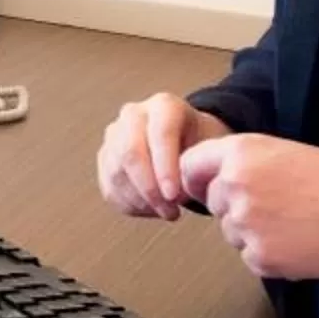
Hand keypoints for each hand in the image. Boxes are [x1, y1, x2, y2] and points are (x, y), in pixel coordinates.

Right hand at [97, 94, 228, 219]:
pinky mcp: (105, 156)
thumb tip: (181, 192)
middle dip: (150, 189)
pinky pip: (110, 186)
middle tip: (171, 211)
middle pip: (130, 152)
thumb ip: (201, 164)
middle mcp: (133, 114)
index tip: (175, 197)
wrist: (187, 143)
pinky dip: (130, 205)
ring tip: (166, 212)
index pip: (160, 133)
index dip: (166, 168)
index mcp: (164, 105)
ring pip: (116, 172)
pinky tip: (152, 209)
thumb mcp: (212, 147)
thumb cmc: (202, 145)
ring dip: (141, 200)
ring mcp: (115, 134)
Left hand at [177, 134, 318, 280]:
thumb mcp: (284, 152)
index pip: (190, 165)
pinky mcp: (260, 258)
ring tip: (296, 222)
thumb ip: (243, 164)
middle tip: (278, 206)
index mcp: (240, 152)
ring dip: (253, 233)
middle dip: (234, 208)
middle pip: (213, 203)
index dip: (197, 178)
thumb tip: (213, 184)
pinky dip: (271, 255)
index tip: (204, 187)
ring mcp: (245, 225)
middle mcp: (234, 186)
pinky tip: (301, 243)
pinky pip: (251, 258)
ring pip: (231, 233)